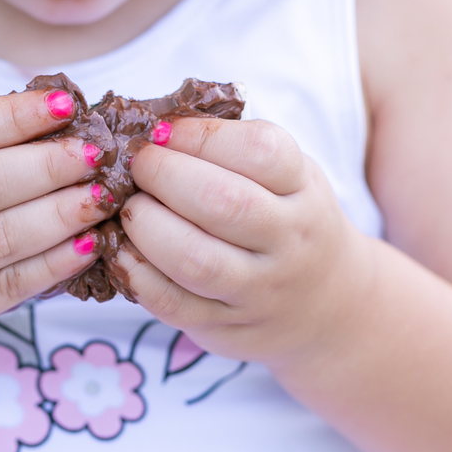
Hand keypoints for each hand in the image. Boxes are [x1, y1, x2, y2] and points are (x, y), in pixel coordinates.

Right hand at [0, 87, 105, 357]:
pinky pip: (6, 288)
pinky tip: (86, 244)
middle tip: (97, 152)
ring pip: (0, 240)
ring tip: (101, 196)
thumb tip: (52, 111)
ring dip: (61, 216)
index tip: (66, 104)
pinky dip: (53, 265)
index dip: (15, 116)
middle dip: (50, 166)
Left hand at [113, 117, 372, 368]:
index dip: (200, 135)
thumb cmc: (288, 221)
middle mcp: (289, 240)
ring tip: (130, 208)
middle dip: (165, 175)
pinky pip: (173, 303)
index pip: (260, 152)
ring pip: (196, 259)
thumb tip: (153, 124)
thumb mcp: (287, 176)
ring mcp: (260, 290)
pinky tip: (122, 250)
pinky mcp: (227, 326)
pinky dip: (137, 274)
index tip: (163, 130)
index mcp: (304, 189)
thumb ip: (234, 149)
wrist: (329, 304)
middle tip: (138, 166)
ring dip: (147, 227)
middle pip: (224, 202)